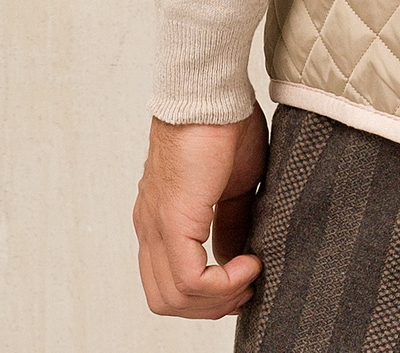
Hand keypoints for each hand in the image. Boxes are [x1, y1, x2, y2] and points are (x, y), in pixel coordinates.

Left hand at [133, 108, 267, 319]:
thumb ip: (231, 222)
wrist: (210, 92)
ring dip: (217, 300)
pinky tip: (248, 263)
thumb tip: (236, 258)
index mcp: (161, 218)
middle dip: (209, 307)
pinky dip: (222, 284)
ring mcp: (155, 226)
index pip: (169, 280)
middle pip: (165, 300)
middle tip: (245, 291)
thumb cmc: (222, 123)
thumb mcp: (232, 185)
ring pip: (172, 298)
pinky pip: (189, 280)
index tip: (242, 282)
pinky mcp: (172, 221)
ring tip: (250, 276)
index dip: (205, 294)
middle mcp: (150, 226)